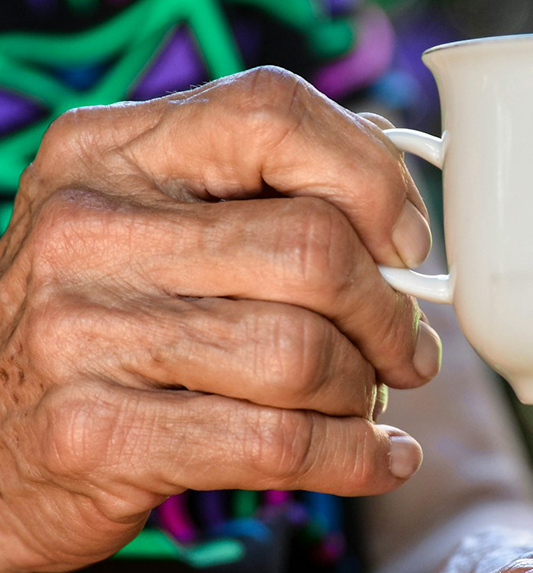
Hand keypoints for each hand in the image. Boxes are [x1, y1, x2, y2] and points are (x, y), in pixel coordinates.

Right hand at [0, 66, 440, 572]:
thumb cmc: (107, 324)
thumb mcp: (153, 226)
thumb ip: (258, 187)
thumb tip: (391, 160)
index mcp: (110, 151)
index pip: (271, 114)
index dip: (371, 179)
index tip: (409, 246)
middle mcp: (89, 229)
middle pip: (312, 248)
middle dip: (390, 313)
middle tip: (408, 351)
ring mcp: (84, 334)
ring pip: (302, 354)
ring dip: (365, 390)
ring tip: (369, 401)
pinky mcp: (99, 435)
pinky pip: (277, 444)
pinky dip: (357, 458)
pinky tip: (383, 458)